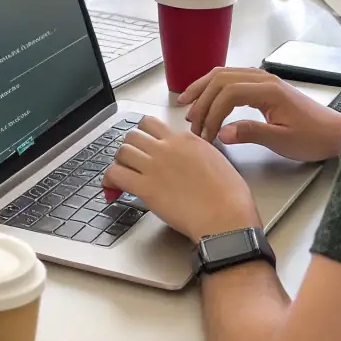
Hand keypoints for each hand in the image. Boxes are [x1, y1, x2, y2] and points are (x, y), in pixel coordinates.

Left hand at [102, 116, 257, 242]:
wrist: (226, 216)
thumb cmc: (230, 195)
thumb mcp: (217, 159)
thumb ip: (198, 152)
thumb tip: (189, 157)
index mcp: (185, 139)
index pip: (153, 125)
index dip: (146, 135)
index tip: (145, 145)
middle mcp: (167, 147)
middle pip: (134, 134)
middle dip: (130, 146)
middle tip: (131, 159)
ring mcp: (154, 166)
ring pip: (123, 151)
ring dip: (120, 161)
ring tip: (122, 172)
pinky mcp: (146, 188)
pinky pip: (116, 175)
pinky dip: (110, 179)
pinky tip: (112, 186)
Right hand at [180, 67, 340, 162]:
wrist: (334, 133)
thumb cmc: (312, 138)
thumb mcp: (282, 140)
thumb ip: (251, 133)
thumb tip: (221, 132)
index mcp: (268, 90)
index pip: (228, 93)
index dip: (211, 112)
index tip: (205, 134)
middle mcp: (263, 79)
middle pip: (221, 78)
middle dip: (202, 99)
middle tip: (189, 120)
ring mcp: (263, 79)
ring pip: (224, 74)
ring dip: (204, 88)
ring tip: (186, 103)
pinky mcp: (263, 85)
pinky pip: (232, 79)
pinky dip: (215, 87)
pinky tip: (206, 96)